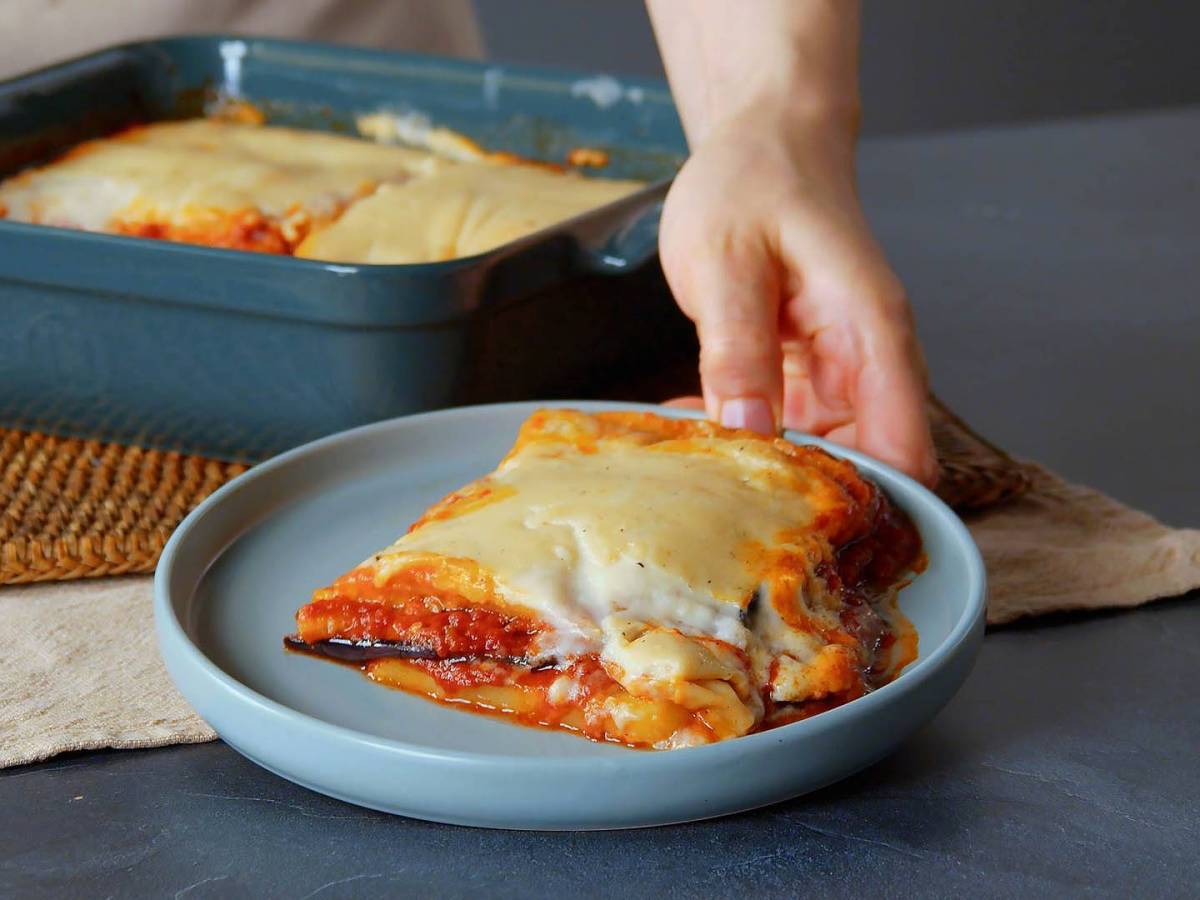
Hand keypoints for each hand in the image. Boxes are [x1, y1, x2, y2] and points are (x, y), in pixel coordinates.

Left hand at [657, 100, 937, 485]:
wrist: (764, 144)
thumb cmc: (755, 184)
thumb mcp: (728, 262)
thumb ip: (738, 348)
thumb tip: (750, 434)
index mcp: (872, 336)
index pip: (903, 452)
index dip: (866, 507)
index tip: (805, 539)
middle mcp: (869, 365)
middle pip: (865, 469)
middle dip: (804, 504)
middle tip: (728, 522)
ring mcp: (839, 374)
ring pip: (819, 458)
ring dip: (764, 475)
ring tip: (698, 481)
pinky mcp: (806, 375)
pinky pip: (783, 430)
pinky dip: (741, 440)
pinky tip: (690, 434)